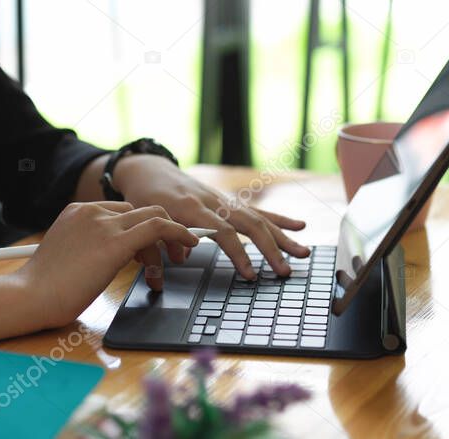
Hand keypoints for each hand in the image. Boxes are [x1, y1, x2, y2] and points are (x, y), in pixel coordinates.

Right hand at [15, 201, 198, 326]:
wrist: (29, 296)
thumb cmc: (44, 288)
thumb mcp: (69, 257)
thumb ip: (90, 248)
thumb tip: (112, 258)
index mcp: (78, 212)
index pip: (122, 211)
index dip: (140, 231)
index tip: (149, 249)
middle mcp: (92, 211)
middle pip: (140, 213)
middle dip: (159, 234)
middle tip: (168, 257)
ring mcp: (104, 224)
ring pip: (153, 219)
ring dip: (167, 242)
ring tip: (160, 272)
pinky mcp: (115, 242)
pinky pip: (159, 227)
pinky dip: (180, 232)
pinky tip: (191, 243)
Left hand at [113, 155, 310, 278]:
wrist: (149, 171)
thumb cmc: (145, 199)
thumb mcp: (147, 222)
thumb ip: (162, 240)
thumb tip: (183, 256)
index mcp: (191, 208)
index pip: (223, 232)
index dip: (239, 254)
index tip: (251, 274)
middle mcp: (213, 202)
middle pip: (249, 224)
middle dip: (271, 249)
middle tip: (286, 271)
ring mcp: (224, 200)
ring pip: (259, 218)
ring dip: (283, 237)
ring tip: (303, 252)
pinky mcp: (229, 201)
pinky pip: (258, 211)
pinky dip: (279, 219)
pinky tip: (300, 226)